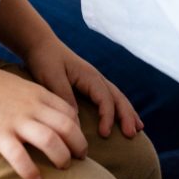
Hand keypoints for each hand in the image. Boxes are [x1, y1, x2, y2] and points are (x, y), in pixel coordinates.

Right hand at [0, 55, 87, 178]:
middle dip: (79, 144)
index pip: (69, 112)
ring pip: (51, 141)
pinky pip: (20, 157)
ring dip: (61, 157)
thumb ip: (33, 98)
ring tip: (62, 167)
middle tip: (80, 157)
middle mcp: (32, 107)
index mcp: (37, 94)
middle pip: (67, 127)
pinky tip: (35, 178)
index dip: (78, 129)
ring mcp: (16, 121)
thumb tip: (43, 113)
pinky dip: (31, 170)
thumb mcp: (18, 84)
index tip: (77, 140)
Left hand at [22, 38, 141, 139]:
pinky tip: (122, 118)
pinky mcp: (89, 84)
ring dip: (128, 112)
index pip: (105, 99)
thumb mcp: (52, 77)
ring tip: (138, 129)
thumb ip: (65, 96)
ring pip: (117, 97)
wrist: (40, 44)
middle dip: (127, 116)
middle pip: (118, 97)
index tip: (105, 134)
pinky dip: (119, 108)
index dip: (107, 117)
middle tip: (132, 134)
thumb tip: (76, 120)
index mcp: (89, 76)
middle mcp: (96, 78)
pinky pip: (109, 97)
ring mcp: (94, 80)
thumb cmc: (45, 59)